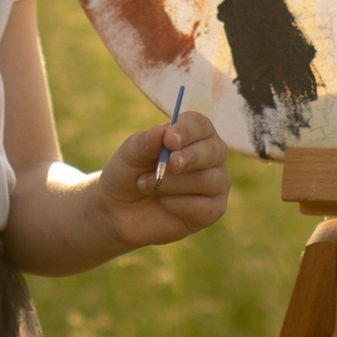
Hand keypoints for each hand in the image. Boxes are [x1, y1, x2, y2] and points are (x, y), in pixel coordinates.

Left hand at [93, 107, 228, 248]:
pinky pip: (206, 207)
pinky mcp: (214, 209)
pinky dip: (179, 205)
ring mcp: (216, 182)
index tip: (169, 140)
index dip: (187, 131)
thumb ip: (145, 143)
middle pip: (214, 150)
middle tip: (168, 165)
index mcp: (194, 133)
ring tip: (145, 185)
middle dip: (189, 158)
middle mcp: (211, 155)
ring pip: (207, 180)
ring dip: (173, 184)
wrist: (121, 210)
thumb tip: (160, 132)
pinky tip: (163, 203)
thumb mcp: (130, 155)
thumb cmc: (130, 173)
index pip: (200, 125)